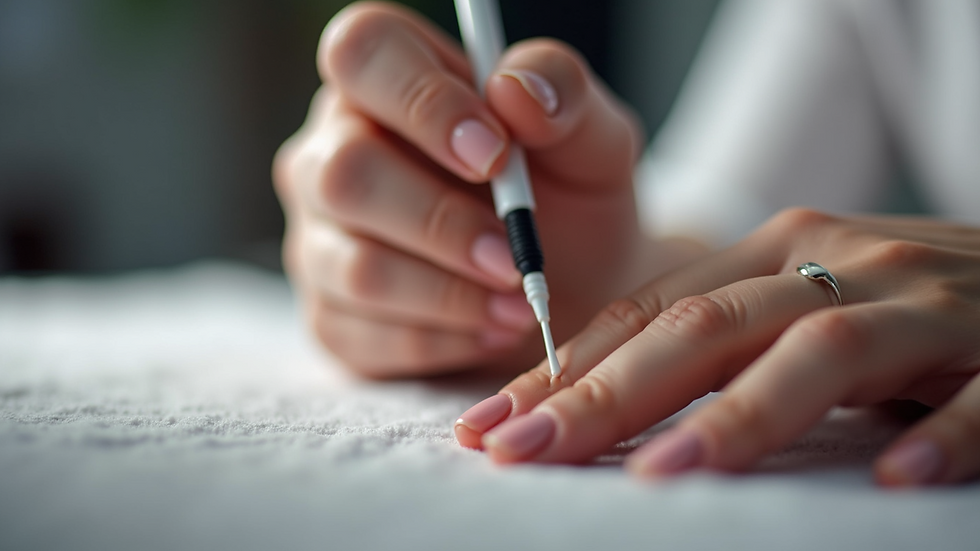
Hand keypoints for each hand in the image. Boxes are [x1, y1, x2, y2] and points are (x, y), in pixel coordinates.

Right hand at [273, 2, 686, 377]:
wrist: (575, 286)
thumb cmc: (569, 197)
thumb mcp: (592, 139)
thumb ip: (564, 97)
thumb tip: (514, 92)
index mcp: (388, 81)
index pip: (363, 52)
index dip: (422, 100)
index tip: (494, 153)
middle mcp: (332, 152)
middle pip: (344, 175)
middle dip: (440, 223)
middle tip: (513, 256)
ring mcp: (320, 238)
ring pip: (354, 267)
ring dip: (448, 293)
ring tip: (518, 302)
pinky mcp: (330, 315)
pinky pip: (365, 335)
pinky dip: (443, 341)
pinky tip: (491, 328)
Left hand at [456, 209, 979, 486]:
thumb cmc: (900, 307)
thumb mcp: (799, 303)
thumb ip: (720, 340)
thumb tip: (601, 405)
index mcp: (777, 250)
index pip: (649, 309)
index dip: (563, 366)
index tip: (489, 423)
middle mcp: (837, 261)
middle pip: (705, 325)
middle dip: (607, 394)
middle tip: (525, 451)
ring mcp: (921, 301)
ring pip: (816, 351)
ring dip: (735, 417)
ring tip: (659, 479)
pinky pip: (974, 396)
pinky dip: (938, 436)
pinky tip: (891, 481)